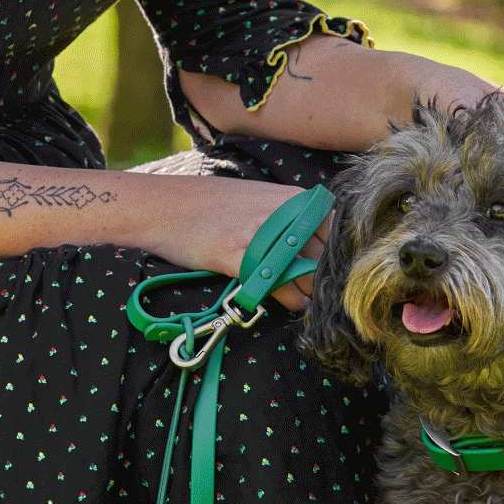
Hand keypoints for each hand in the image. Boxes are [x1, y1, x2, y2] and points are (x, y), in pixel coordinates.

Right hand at [145, 179, 332, 312]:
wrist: (161, 206)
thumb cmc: (210, 205)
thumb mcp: (260, 199)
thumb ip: (292, 217)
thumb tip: (322, 243)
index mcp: (290, 199)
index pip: (336, 230)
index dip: (341, 256)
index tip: (342, 272)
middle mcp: (281, 215)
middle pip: (324, 255)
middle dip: (329, 280)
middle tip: (331, 296)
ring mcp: (260, 236)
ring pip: (306, 273)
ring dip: (313, 294)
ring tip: (315, 304)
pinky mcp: (238, 257)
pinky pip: (279, 285)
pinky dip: (291, 300)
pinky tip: (294, 305)